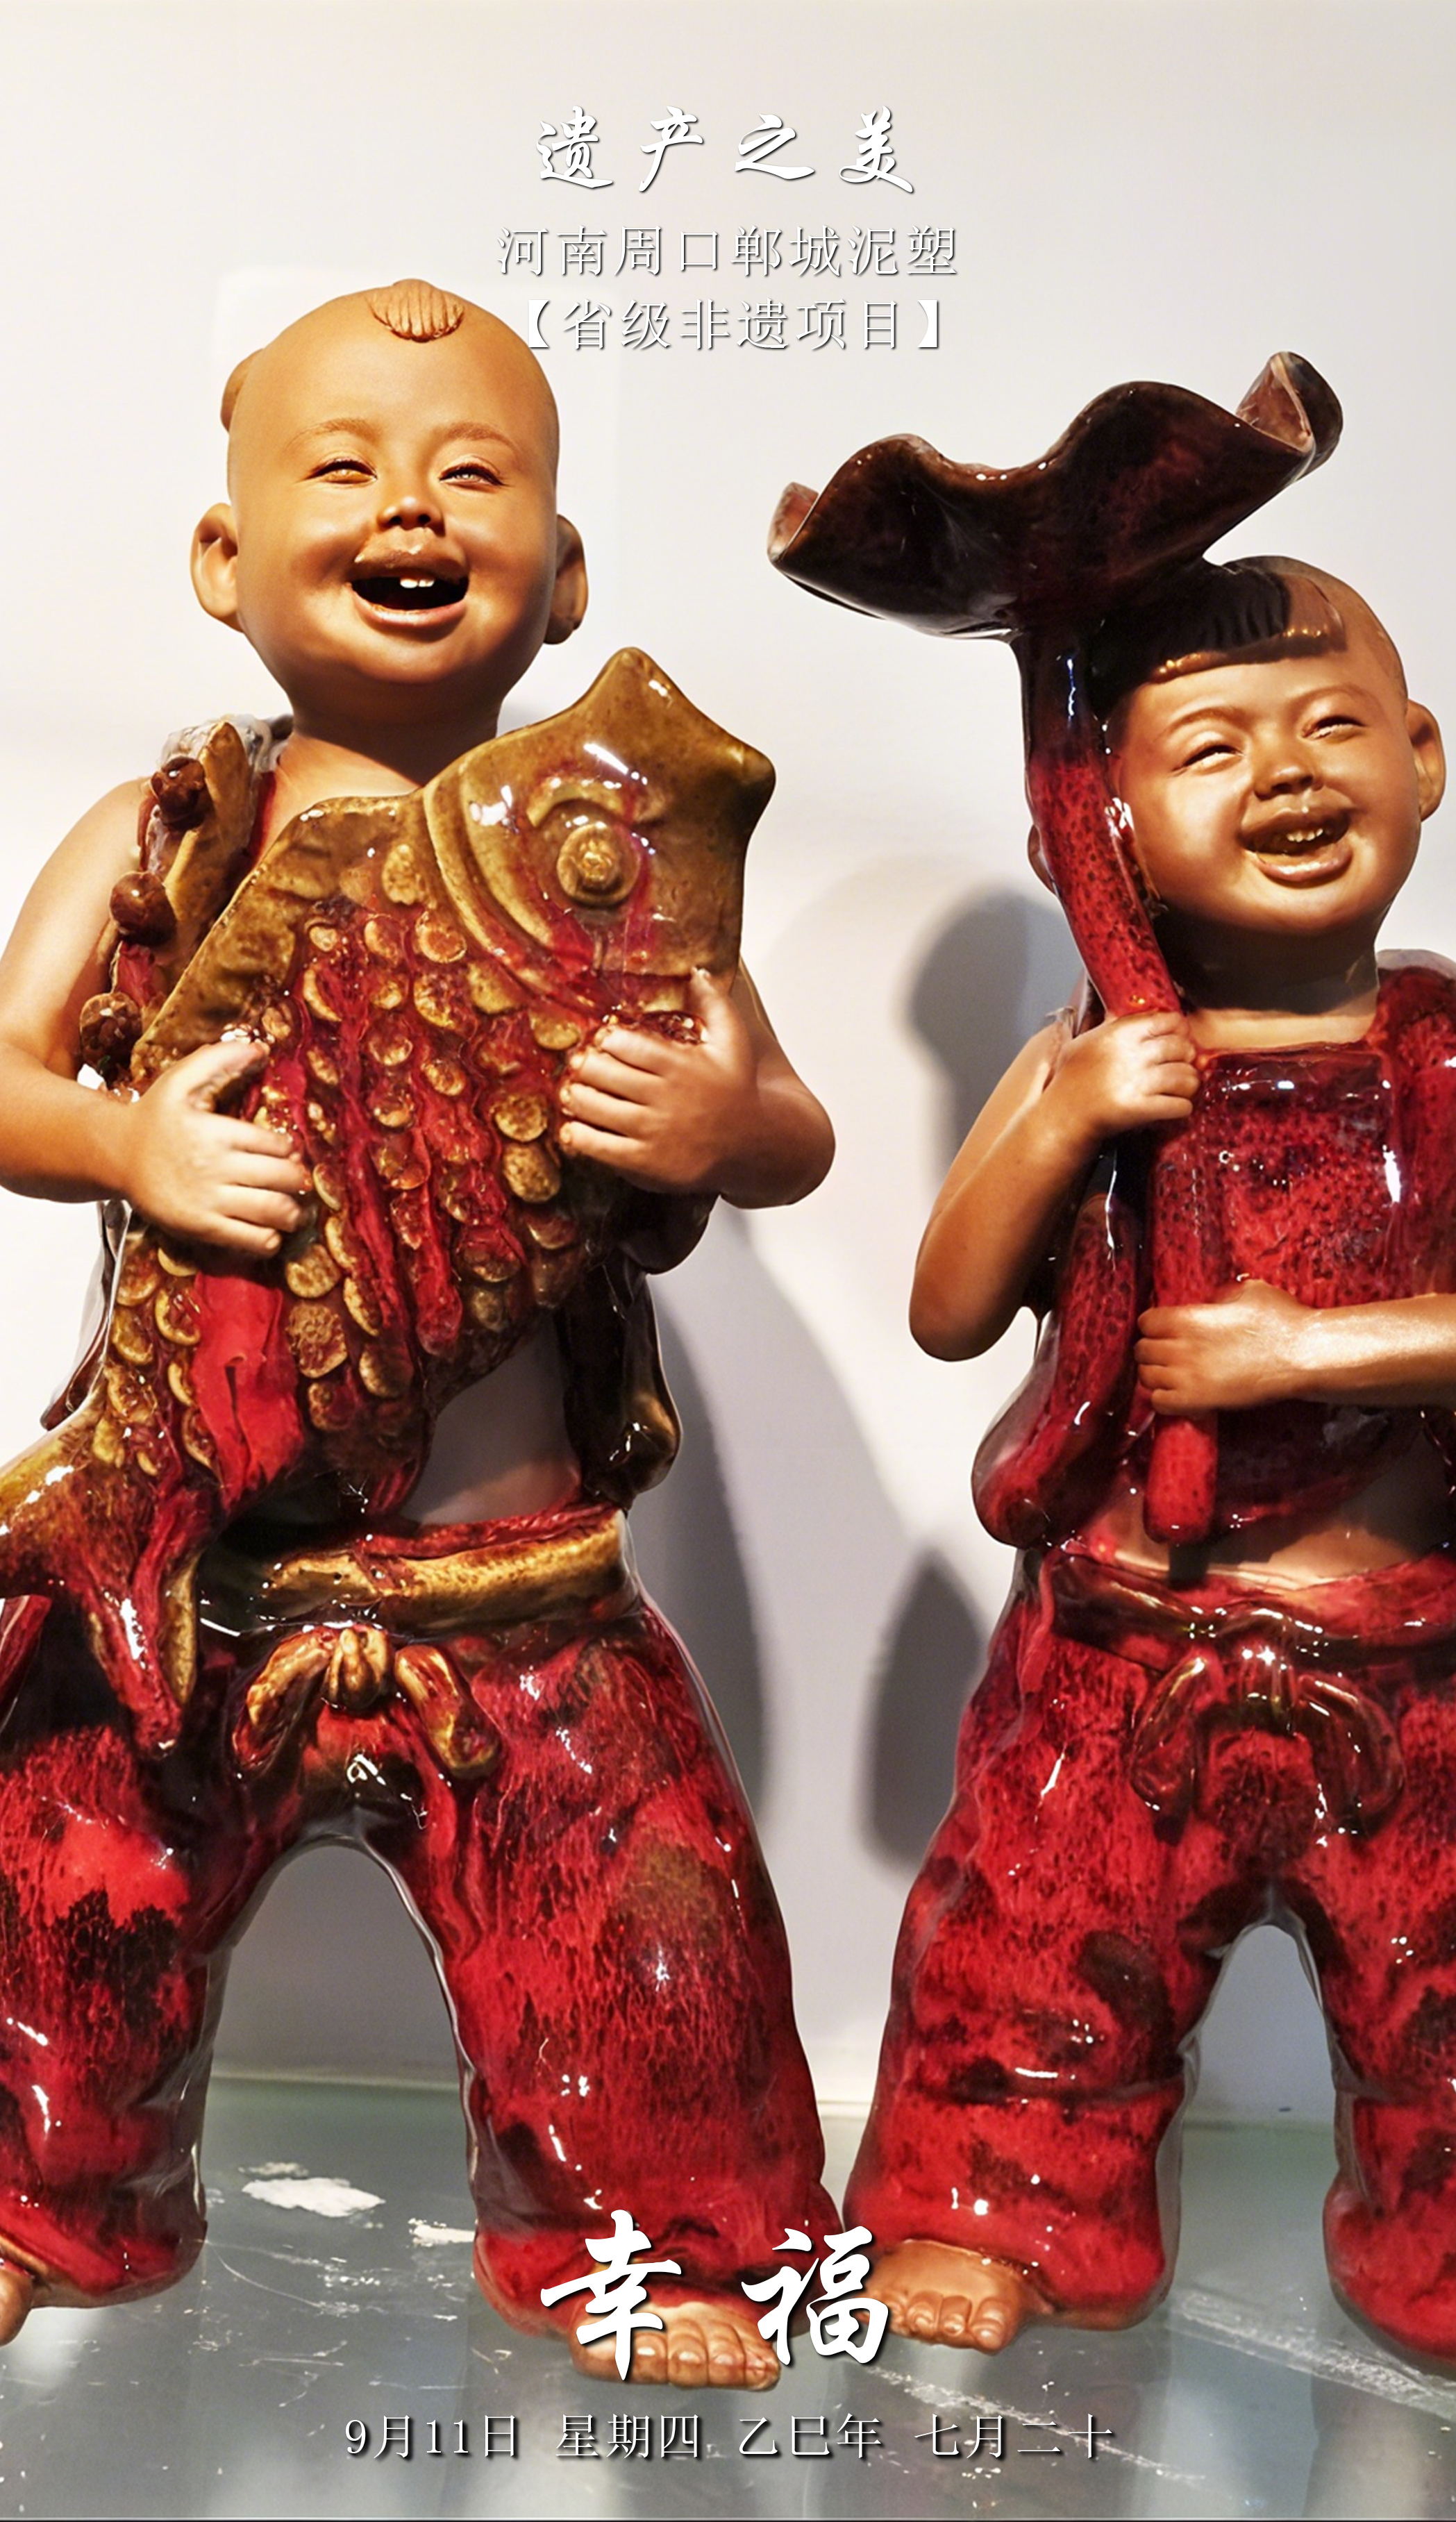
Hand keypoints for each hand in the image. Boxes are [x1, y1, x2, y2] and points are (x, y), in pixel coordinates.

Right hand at [113, 1037, 308, 1254]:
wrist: (115, 1155)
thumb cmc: (153, 1117)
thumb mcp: (181, 1080)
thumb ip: (219, 1059)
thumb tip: (260, 1049)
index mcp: (217, 1132)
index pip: (276, 1145)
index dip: (290, 1151)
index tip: (289, 1154)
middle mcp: (217, 1167)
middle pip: (281, 1178)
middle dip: (298, 1181)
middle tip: (296, 1182)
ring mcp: (209, 1199)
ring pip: (272, 1210)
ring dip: (292, 1213)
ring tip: (293, 1210)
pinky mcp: (200, 1226)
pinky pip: (249, 1239)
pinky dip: (269, 1239)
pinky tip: (270, 1232)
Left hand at [558, 969, 757, 1193]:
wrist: (753, 1146)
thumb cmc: (737, 1093)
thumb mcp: (733, 1043)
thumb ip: (714, 1004)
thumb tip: (697, 971)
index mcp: (678, 1064)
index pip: (622, 1043)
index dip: (603, 1040)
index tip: (601, 1042)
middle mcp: (663, 1096)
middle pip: (601, 1072)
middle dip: (583, 1066)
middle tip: (578, 1064)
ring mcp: (653, 1130)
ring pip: (593, 1106)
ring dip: (575, 1096)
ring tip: (572, 1091)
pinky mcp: (645, 1162)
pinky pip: (597, 1146)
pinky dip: (577, 1135)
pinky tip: (572, 1128)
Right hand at [1046, 1012, 1198, 1150]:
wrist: (1062, 1116)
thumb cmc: (1071, 1079)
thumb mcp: (1086, 1041)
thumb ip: (1113, 1025)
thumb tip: (1142, 1014)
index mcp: (1119, 1034)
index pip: (1168, 1021)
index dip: (1179, 1029)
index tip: (1179, 1036)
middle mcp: (1130, 1056)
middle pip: (1181, 1047)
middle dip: (1187, 1056)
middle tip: (1183, 1062)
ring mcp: (1137, 1083)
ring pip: (1186, 1077)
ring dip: (1189, 1082)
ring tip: (1183, 1086)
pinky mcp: (1140, 1110)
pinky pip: (1180, 1106)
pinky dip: (1182, 1106)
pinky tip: (1175, 1105)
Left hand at [1137, 1279, 1310, 1413]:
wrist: (1303, 1356)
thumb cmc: (1282, 1320)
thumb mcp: (1249, 1292)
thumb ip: (1221, 1297)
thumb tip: (1212, 1302)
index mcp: (1188, 1318)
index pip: (1146, 1321)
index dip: (1154, 1325)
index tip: (1165, 1329)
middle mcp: (1181, 1347)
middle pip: (1142, 1350)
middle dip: (1152, 1350)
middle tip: (1168, 1352)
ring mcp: (1188, 1377)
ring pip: (1146, 1378)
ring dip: (1155, 1375)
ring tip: (1172, 1374)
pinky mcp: (1199, 1401)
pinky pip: (1160, 1403)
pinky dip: (1163, 1399)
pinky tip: (1178, 1393)